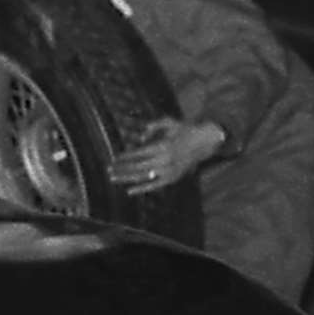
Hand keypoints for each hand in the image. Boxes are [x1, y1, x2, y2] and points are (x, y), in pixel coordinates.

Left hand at [110, 118, 224, 194]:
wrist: (205, 142)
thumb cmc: (185, 130)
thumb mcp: (169, 122)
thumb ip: (152, 127)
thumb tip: (139, 137)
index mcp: (162, 146)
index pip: (138, 153)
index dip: (124, 157)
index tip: (113, 159)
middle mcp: (164, 160)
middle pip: (137, 166)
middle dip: (121, 168)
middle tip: (108, 169)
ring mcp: (168, 171)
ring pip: (143, 177)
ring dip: (126, 178)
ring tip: (112, 179)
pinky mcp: (173, 178)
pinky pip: (154, 186)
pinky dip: (141, 189)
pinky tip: (129, 191)